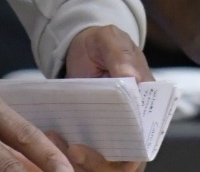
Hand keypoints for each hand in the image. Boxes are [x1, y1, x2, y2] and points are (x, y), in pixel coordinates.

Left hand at [55, 27, 149, 171]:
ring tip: (55, 139)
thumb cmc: (102, 43)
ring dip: (81, 162)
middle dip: (98, 163)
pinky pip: (84, 158)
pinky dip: (68, 155)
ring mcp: (112, 133)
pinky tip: (51, 138)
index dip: (129, 154)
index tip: (104, 149)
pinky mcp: (92, 135)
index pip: (145, 142)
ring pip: (103, 166)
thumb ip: (121, 57)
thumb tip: (133, 77)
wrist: (81, 46)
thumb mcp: (110, 41)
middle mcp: (133, 125)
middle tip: (73, 150)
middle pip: (125, 162)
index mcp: (147, 105)